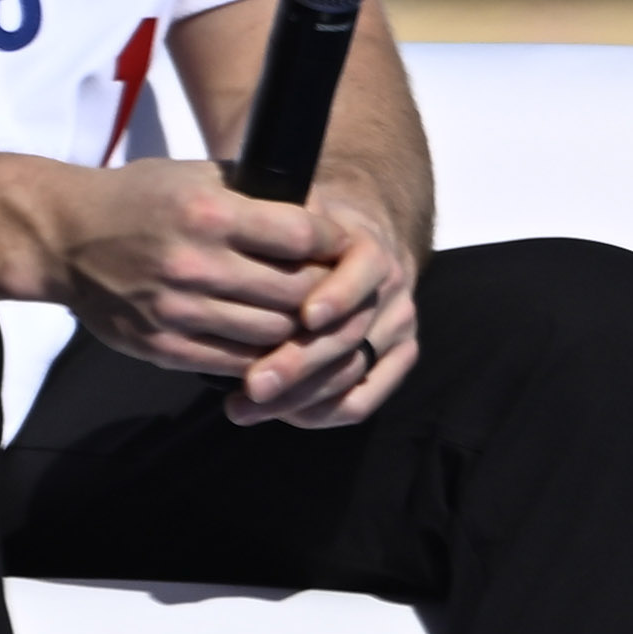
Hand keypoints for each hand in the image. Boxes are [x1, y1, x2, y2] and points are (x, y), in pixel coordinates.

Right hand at [50, 160, 415, 428]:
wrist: (63, 238)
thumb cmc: (138, 200)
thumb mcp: (197, 177)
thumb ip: (257, 195)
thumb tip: (325, 217)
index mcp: (208, 214)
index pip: (303, 236)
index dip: (335, 244)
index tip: (347, 246)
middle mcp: (195, 264)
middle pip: (297, 291)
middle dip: (328, 291)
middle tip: (341, 291)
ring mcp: (178, 311)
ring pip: (273, 333)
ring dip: (301, 330)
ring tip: (314, 320)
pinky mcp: (163, 347)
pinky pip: (236, 363)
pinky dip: (265, 358)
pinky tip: (276, 346)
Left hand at [236, 186, 418, 428]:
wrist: (365, 244)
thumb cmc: (311, 234)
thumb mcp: (298, 217)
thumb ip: (275, 231)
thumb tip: (233, 253)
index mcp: (371, 250)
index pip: (363, 273)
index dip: (337, 295)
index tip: (303, 316)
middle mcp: (391, 290)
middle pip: (351, 336)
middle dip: (299, 364)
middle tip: (252, 385)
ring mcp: (399, 328)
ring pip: (351, 374)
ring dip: (297, 398)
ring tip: (244, 407)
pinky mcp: (398, 360)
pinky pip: (362, 401)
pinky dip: (321, 413)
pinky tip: (281, 415)